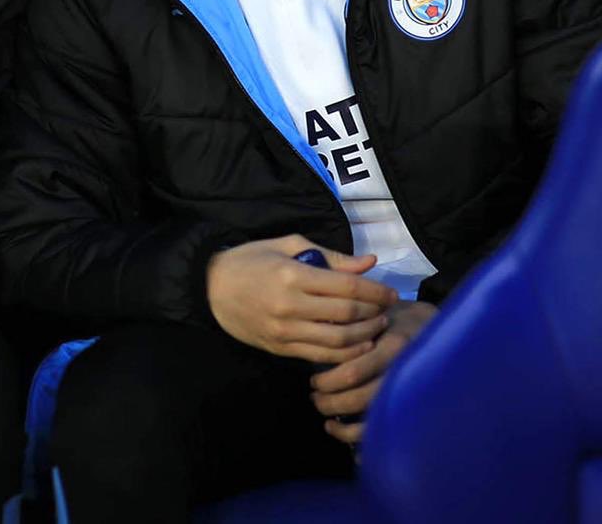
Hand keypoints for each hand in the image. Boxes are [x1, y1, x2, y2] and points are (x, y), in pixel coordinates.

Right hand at [206, 235, 396, 363]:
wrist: (211, 289)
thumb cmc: (250, 260)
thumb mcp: (287, 245)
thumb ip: (330, 256)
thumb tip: (369, 264)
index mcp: (292, 275)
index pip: (346, 287)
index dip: (374, 291)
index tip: (390, 293)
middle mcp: (290, 306)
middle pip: (346, 316)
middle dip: (373, 313)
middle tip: (387, 309)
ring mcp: (285, 332)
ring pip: (337, 342)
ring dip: (364, 336)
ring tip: (377, 327)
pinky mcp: (281, 349)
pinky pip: (320, 356)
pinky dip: (345, 354)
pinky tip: (358, 345)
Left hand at [311, 300, 437, 445]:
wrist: (432, 326)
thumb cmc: (394, 317)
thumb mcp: (374, 309)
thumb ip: (351, 323)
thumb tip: (318, 336)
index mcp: (392, 346)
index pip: (353, 372)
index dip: (328, 382)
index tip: (314, 382)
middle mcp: (403, 372)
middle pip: (360, 398)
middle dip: (330, 402)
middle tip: (315, 397)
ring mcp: (409, 392)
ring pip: (372, 420)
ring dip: (343, 426)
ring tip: (326, 418)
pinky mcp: (410, 407)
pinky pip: (388, 432)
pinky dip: (362, 439)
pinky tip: (343, 436)